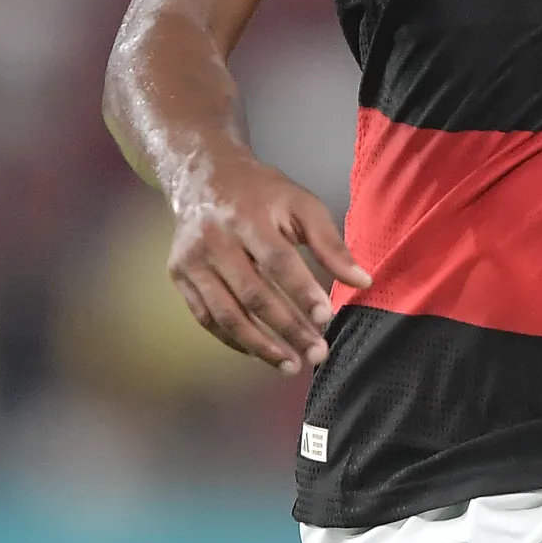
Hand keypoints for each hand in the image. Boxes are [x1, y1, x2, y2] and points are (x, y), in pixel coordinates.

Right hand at [164, 149, 369, 374]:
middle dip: (287, 329)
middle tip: (316, 354)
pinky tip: (259, 352)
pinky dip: (233, 339)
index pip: (278, 262)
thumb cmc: (262, 193)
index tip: (326, 318)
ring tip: (291, 365)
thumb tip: (363, 281)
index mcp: (248, 217)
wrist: (204, 176)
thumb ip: (331, 243)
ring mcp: (192, 260)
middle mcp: (214, 239)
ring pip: (226, 313)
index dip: (302, 293)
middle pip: (253, 294)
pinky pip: (206, 318)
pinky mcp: (179, 275)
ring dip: (260, 346)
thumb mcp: (302, 205)